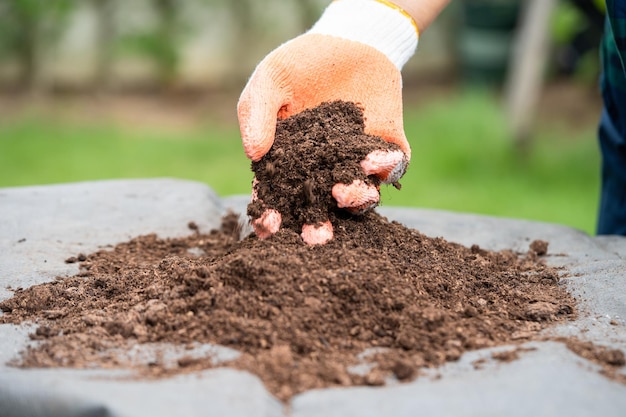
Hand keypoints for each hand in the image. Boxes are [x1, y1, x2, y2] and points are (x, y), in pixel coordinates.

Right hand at [237, 0, 418, 243]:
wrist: (350, 39)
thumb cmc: (301, 63)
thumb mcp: (270, 80)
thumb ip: (258, 114)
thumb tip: (253, 154)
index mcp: (289, 161)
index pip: (275, 195)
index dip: (270, 213)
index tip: (269, 226)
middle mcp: (323, 170)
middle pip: (318, 207)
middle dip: (316, 224)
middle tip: (316, 238)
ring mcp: (356, 163)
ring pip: (357, 194)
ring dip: (354, 199)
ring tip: (346, 193)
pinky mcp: (386, 149)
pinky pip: (390, 167)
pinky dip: (387, 167)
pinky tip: (379, 159)